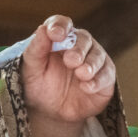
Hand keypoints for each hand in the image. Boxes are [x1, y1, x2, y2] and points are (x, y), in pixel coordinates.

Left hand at [21, 15, 115, 136]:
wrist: (49, 112)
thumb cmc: (38, 86)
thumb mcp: (31, 69)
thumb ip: (36, 49)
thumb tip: (42, 29)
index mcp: (59, 39)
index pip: (62, 24)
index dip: (60, 26)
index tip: (55, 34)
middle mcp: (79, 46)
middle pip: (83, 39)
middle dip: (78, 49)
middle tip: (70, 61)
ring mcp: (94, 61)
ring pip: (97, 56)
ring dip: (90, 64)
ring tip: (81, 74)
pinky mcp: (105, 78)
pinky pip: (106, 75)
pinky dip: (97, 80)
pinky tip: (86, 86)